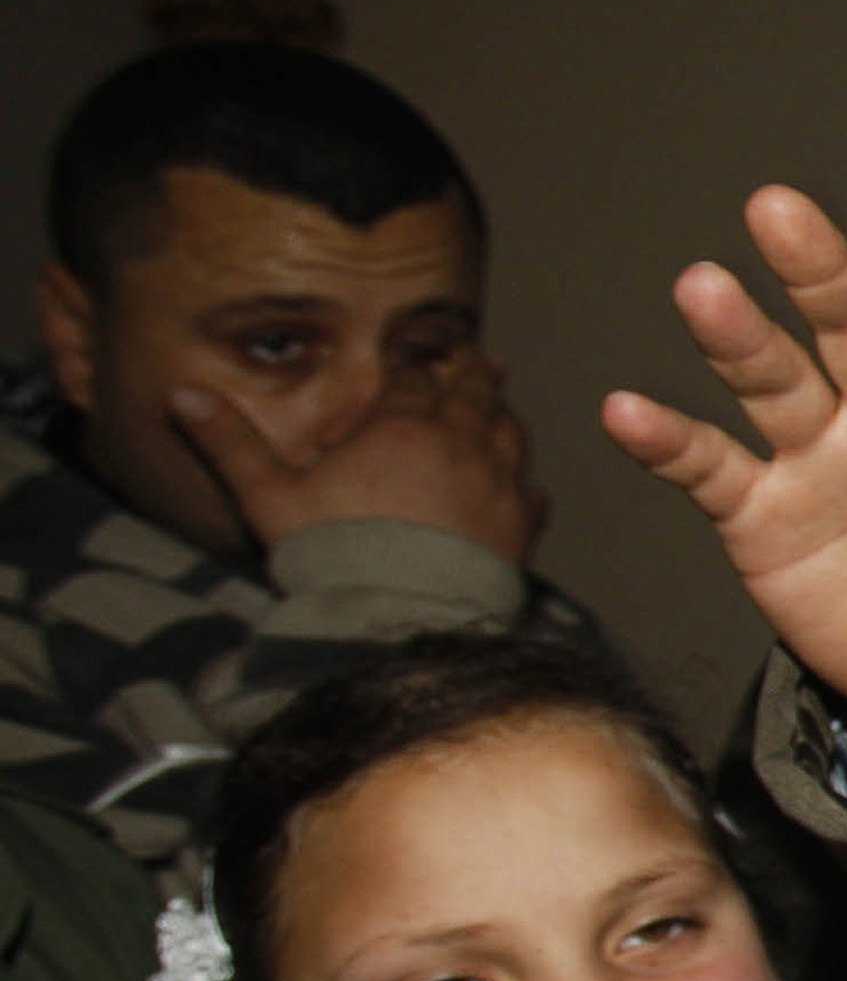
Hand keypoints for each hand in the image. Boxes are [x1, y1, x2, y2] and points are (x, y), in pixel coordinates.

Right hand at [171, 346, 545, 561]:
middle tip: (478, 360)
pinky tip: (523, 486)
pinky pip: (533, 494)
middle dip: (472, 374)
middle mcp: (460, 445)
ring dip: (503, 417)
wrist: (401, 620)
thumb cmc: (333, 556)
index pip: (413, 379)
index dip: (413, 368)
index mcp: (402, 427)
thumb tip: (180, 395)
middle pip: (473, 393)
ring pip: (510, 434)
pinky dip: (526, 483)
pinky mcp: (521, 530)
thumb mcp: (269, 496)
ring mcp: (498, 486)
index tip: (415, 360)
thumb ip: (230, 443)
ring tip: (498, 407)